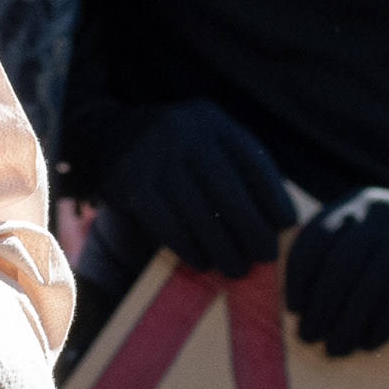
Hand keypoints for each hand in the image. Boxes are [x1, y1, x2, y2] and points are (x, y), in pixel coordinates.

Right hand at [101, 101, 297, 278]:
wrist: (101, 134)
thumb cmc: (170, 147)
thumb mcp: (203, 138)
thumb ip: (236, 165)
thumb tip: (277, 217)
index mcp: (209, 120)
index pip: (251, 160)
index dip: (273, 195)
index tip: (287, 224)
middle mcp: (183, 132)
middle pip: (228, 191)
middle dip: (252, 229)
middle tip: (267, 256)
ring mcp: (152, 156)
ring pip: (198, 213)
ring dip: (222, 247)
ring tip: (236, 269)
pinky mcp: (127, 183)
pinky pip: (166, 224)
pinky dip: (188, 247)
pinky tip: (201, 262)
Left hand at [282, 189, 388, 356]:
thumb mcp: (367, 232)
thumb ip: (334, 252)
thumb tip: (296, 305)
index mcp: (356, 204)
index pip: (316, 238)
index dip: (299, 276)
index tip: (293, 309)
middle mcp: (383, 212)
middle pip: (341, 265)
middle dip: (321, 307)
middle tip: (308, 338)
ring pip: (371, 286)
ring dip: (348, 323)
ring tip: (335, 349)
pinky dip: (383, 325)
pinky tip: (369, 344)